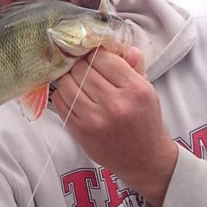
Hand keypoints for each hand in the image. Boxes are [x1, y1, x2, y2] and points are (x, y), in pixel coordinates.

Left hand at [51, 46, 177, 206]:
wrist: (143, 159)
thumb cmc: (145, 121)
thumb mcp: (147, 90)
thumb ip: (135, 66)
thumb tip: (122, 46)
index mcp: (135, 89)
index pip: (102, 57)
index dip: (95, 54)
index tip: (94, 57)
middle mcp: (115, 103)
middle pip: (82, 68)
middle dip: (81, 65)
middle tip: (85, 69)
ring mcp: (95, 118)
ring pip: (67, 83)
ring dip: (69, 78)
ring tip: (78, 81)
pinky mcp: (80, 130)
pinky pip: (59, 101)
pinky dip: (62, 94)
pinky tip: (73, 95)